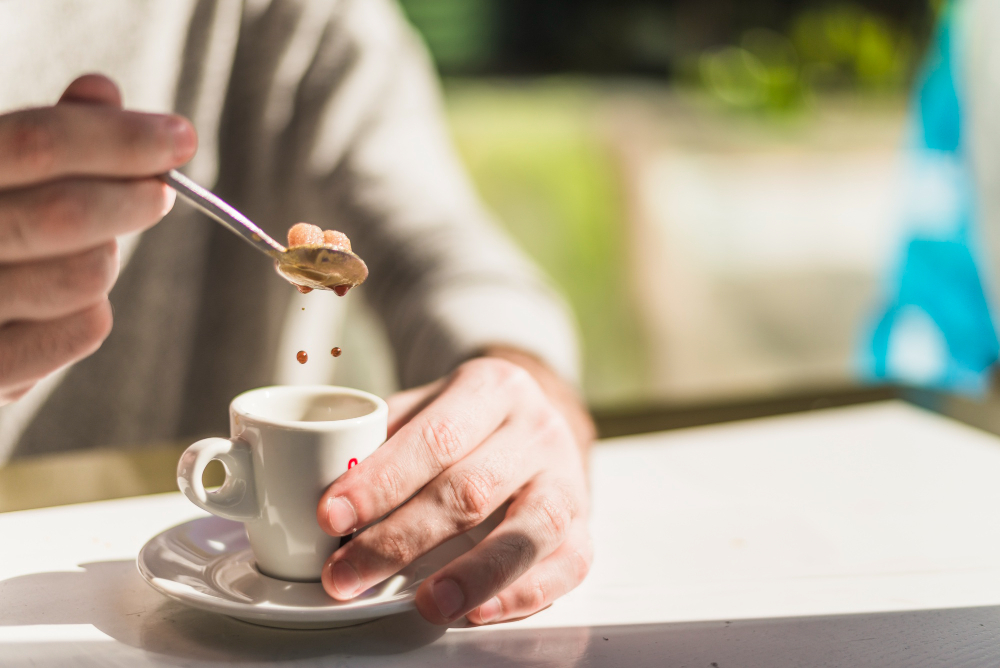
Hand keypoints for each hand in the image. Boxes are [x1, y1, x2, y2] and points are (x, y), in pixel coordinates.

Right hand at [0, 74, 195, 403]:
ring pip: (84, 275)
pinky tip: (70, 300)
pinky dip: (94, 308)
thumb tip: (101, 90)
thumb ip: (36, 139)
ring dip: (106, 256)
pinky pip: (84, 328)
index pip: (36, 143)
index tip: (179, 137)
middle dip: (132, 197)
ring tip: (90, 248)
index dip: (118, 137)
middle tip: (161, 191)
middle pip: (64, 212)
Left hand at [317, 351, 594, 624]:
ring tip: (426, 603)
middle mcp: (536, 429)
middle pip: (470, 489)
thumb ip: (383, 438)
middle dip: (401, 539)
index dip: (380, 480)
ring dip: (472, 573)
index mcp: (492, 388)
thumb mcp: (428, 405)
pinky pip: (567, 564)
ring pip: (528, 529)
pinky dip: (524, 593)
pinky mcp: (584, 525)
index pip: (434, 437)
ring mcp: (566, 478)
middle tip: (348, 574)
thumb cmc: (469, 421)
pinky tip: (481, 611)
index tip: (331, 515)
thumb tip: (323, 483)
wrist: (538, 417)